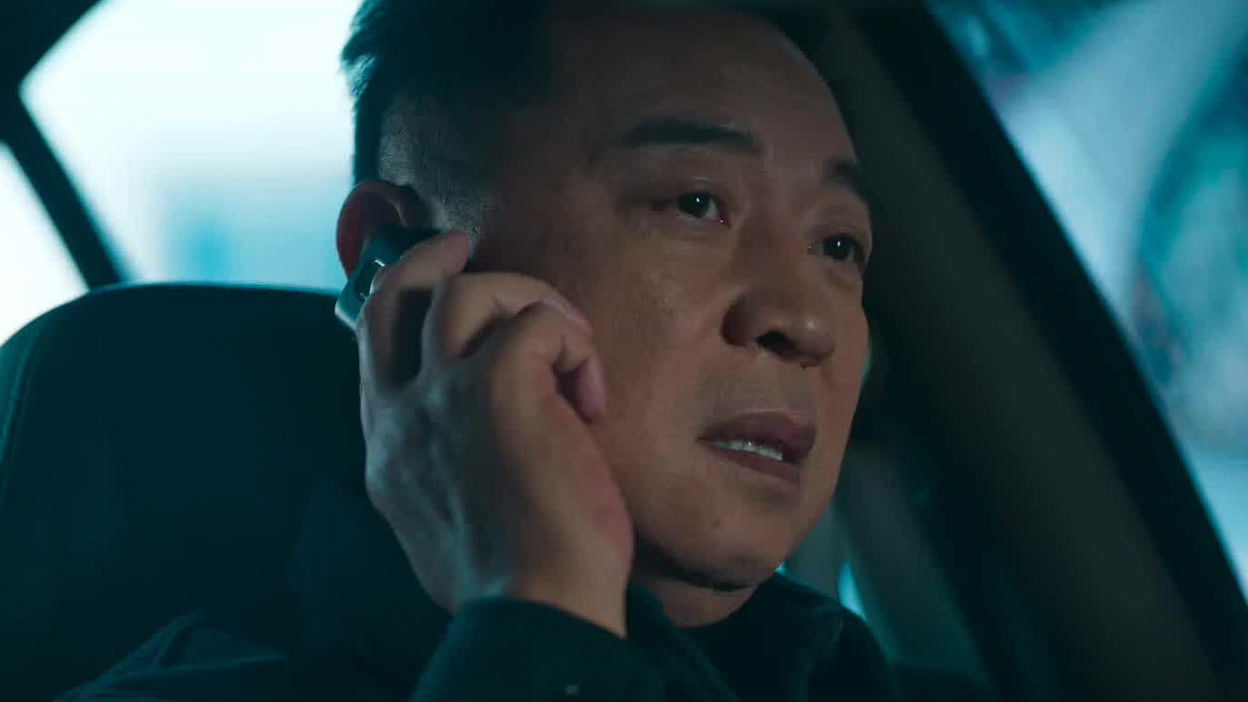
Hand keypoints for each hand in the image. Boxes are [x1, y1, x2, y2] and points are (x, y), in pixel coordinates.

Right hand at [355, 231, 632, 636]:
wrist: (537, 609)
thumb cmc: (515, 575)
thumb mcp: (453, 513)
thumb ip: (450, 457)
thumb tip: (483, 427)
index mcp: (389, 446)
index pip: (375, 340)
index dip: (406, 291)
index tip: (443, 268)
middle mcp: (402, 413)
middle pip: (399, 294)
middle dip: (431, 257)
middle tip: (468, 246)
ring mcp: (441, 396)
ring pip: (470, 292)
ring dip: (532, 307)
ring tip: (572, 362)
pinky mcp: (496, 388)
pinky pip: (540, 321)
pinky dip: (576, 347)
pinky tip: (592, 400)